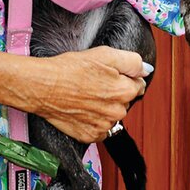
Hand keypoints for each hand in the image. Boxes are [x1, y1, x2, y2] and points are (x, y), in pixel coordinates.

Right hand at [12, 46, 148, 142]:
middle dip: (115, 92)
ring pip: (112, 115)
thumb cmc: (70, 69)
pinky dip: (94, 120)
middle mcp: (118, 112)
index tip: (108, 74)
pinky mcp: (90, 135)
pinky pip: (100, 128)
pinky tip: (82, 108)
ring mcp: (104, 126)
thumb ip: (132, 62)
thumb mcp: (104, 54)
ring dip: (104, 107)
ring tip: (85, 96)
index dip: (124, 77)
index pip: (138, 84)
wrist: (42, 87)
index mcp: (125, 91)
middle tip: (94, 83)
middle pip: (125, 101)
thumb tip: (146, 70)